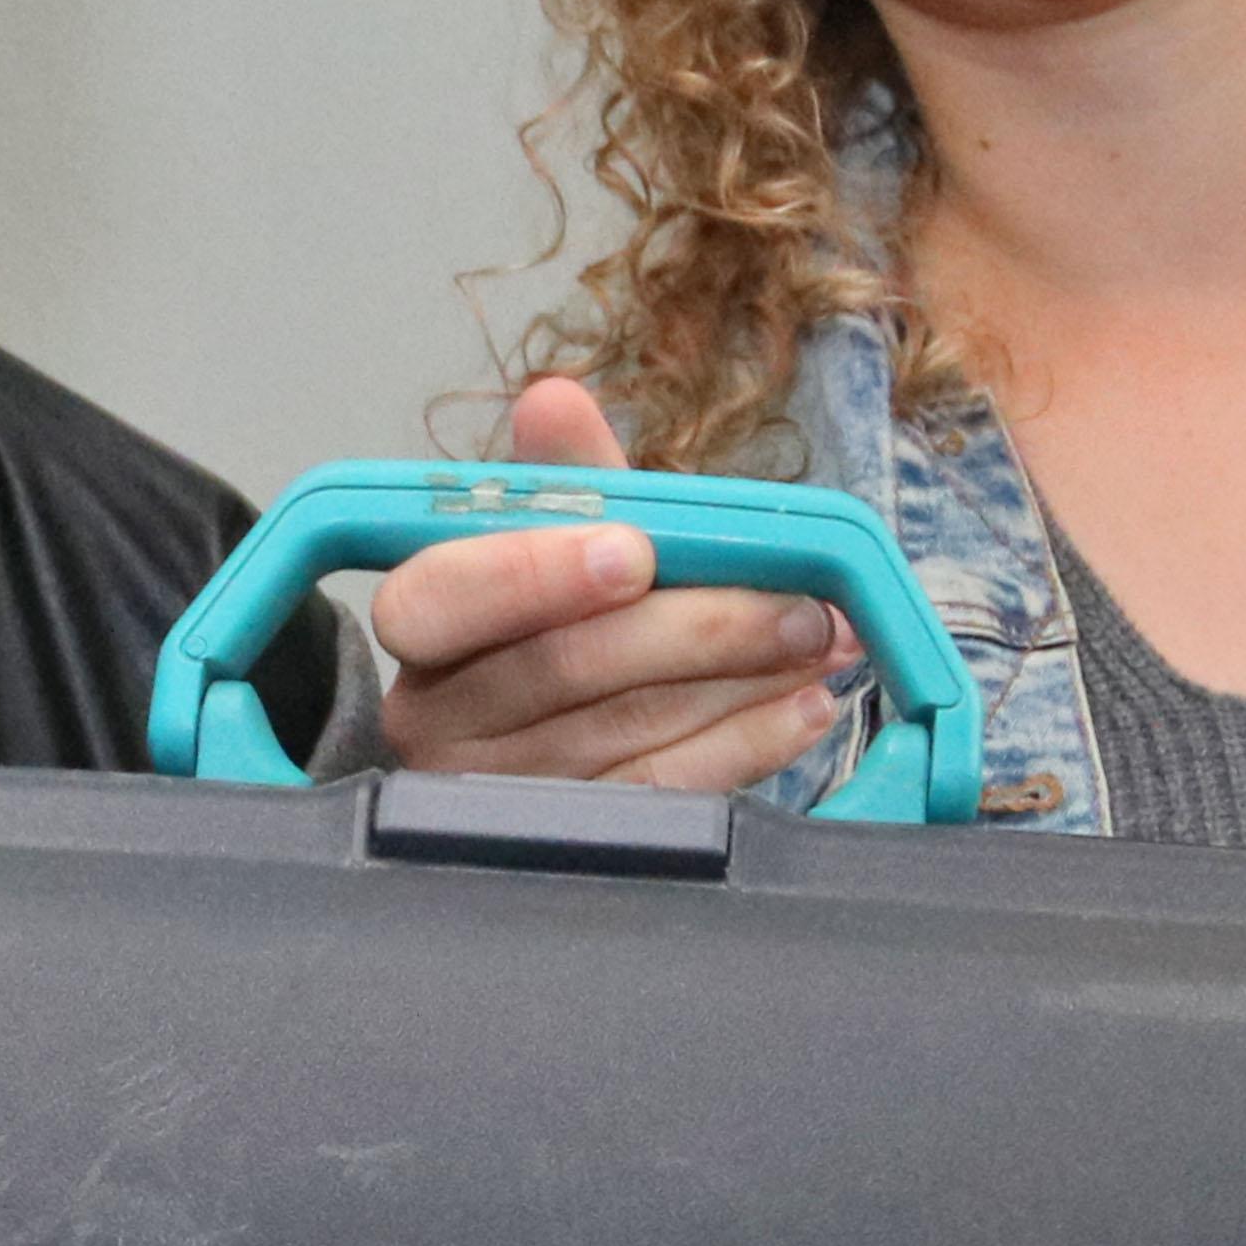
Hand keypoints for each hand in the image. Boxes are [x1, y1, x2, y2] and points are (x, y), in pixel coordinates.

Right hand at [370, 377, 862, 791]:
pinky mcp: (573, 846)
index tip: (633, 550)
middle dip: (699, 626)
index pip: (439, 595)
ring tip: (825, 641)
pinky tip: (803, 707)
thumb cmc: (561, 620)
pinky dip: (747, 745)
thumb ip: (565, 475)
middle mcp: (439, 719)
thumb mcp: (563, 541)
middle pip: (562, 668)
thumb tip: (553, 399)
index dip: (533, 572)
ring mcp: (501, 794)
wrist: (565, 731)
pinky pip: (666, 794)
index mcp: (420, 626)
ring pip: (628, 732)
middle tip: (801, 601)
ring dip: (743, 681)